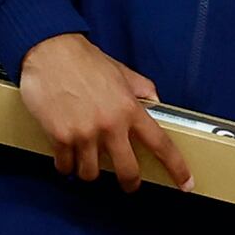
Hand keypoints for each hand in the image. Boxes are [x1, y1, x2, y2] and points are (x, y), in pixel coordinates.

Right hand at [18, 30, 187, 188]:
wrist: (49, 51)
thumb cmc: (83, 59)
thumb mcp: (122, 72)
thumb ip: (141, 90)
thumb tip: (155, 103)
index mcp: (130, 109)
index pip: (161, 144)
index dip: (177, 168)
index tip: (185, 183)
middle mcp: (110, 125)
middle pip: (128, 170)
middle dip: (129, 182)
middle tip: (127, 183)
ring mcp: (85, 133)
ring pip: (92, 173)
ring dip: (90, 170)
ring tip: (87, 158)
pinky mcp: (60, 137)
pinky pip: (66, 166)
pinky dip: (66, 164)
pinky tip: (66, 155)